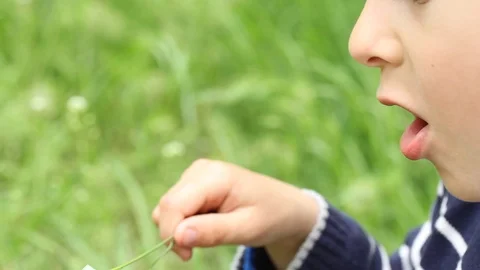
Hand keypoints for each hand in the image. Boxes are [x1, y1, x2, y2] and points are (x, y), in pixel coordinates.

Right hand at [152, 159, 318, 267]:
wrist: (284, 206)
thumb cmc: (271, 216)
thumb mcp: (247, 229)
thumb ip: (214, 232)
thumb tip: (178, 236)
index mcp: (215, 176)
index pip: (174, 204)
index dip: (171, 233)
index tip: (187, 256)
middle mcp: (201, 170)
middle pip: (167, 205)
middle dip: (175, 232)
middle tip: (195, 252)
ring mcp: (196, 174)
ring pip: (168, 207)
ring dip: (180, 228)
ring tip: (211, 233)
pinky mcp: (194, 183)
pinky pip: (176, 206)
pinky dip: (185, 222)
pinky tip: (207, 224)